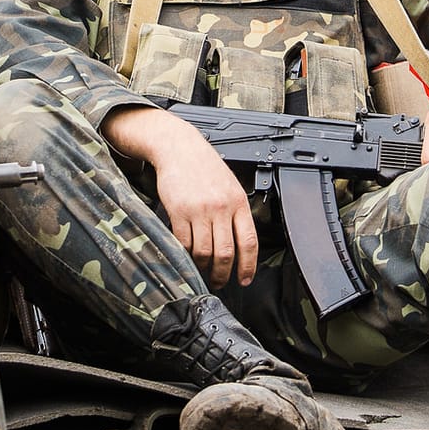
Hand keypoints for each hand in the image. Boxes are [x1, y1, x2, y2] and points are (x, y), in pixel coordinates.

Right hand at [105, 106, 258, 289]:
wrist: (179, 148)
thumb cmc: (205, 167)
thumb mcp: (230, 186)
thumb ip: (236, 212)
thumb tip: (241, 244)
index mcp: (238, 202)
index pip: (249, 242)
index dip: (248, 266)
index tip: (244, 279)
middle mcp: (221, 207)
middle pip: (226, 252)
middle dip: (222, 273)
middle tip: (218, 282)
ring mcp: (199, 210)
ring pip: (204, 251)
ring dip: (203, 266)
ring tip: (201, 270)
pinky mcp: (179, 211)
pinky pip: (184, 242)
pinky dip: (185, 254)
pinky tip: (186, 255)